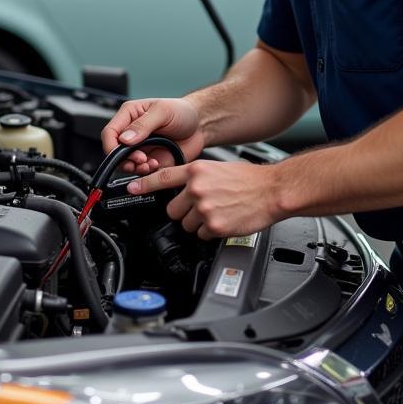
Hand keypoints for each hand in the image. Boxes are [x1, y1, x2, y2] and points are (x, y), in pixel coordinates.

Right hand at [101, 97, 205, 174]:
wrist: (200, 126)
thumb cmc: (182, 112)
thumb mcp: (163, 111)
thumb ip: (143, 124)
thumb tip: (125, 139)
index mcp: (130, 115)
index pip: (109, 133)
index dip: (112, 146)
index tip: (123, 153)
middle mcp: (131, 133)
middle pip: (115, 152)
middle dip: (126, 160)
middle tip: (141, 159)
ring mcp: (140, 148)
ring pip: (126, 165)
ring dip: (136, 168)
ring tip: (150, 164)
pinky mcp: (149, 161)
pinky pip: (141, 173)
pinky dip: (146, 173)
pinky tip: (157, 165)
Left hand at [129, 159, 279, 238]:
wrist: (272, 190)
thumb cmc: (249, 179)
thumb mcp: (217, 168)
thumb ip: (196, 177)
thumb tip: (183, 186)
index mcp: (196, 170)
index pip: (162, 177)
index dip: (143, 185)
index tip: (130, 189)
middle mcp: (197, 188)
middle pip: (172, 209)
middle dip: (183, 212)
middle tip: (201, 208)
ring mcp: (204, 208)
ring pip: (186, 224)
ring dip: (198, 223)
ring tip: (217, 212)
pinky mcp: (214, 226)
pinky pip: (202, 235)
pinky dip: (210, 232)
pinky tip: (224, 220)